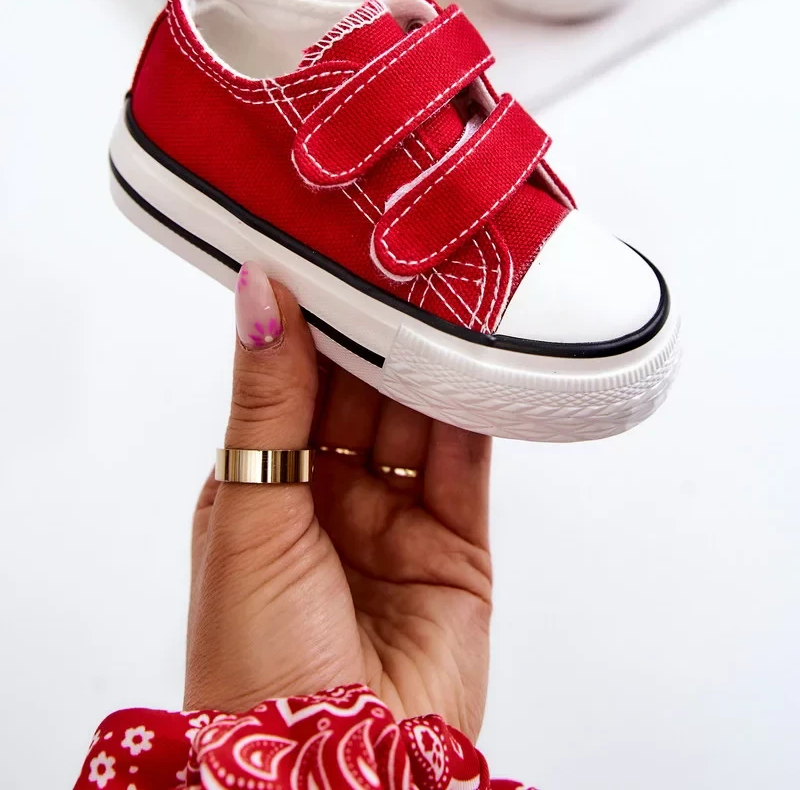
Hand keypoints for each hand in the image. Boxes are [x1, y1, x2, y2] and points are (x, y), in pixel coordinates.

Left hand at [185, 262, 491, 738]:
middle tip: (397, 263)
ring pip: (414, 421)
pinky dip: (475, 410)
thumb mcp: (248, 512)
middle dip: (374, 335)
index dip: (309, 323)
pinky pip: (467, 464)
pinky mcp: (455, 550)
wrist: (332, 776)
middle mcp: (327, 499)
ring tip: (444, 295)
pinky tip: (479, 359)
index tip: (328, 256)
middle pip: (357, 395)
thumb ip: (266, 400)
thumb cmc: (255, 662)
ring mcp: (394, 524)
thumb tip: (258, 294)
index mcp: (261, 488)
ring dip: (426, 363)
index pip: (289, 383)